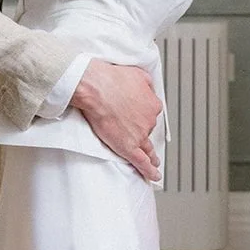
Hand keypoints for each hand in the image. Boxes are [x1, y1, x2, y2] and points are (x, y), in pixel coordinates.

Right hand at [71, 60, 162, 181]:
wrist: (96, 88)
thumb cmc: (111, 78)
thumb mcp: (138, 73)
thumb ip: (147, 83)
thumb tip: (150, 88)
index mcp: (152, 104)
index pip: (150, 112)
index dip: (142, 114)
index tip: (137, 115)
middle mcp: (149, 120)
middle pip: (146, 129)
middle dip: (140, 130)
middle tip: (133, 132)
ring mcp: (139, 135)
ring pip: (147, 148)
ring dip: (152, 156)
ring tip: (154, 162)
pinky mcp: (128, 146)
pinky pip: (142, 162)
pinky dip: (149, 171)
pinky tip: (154, 176)